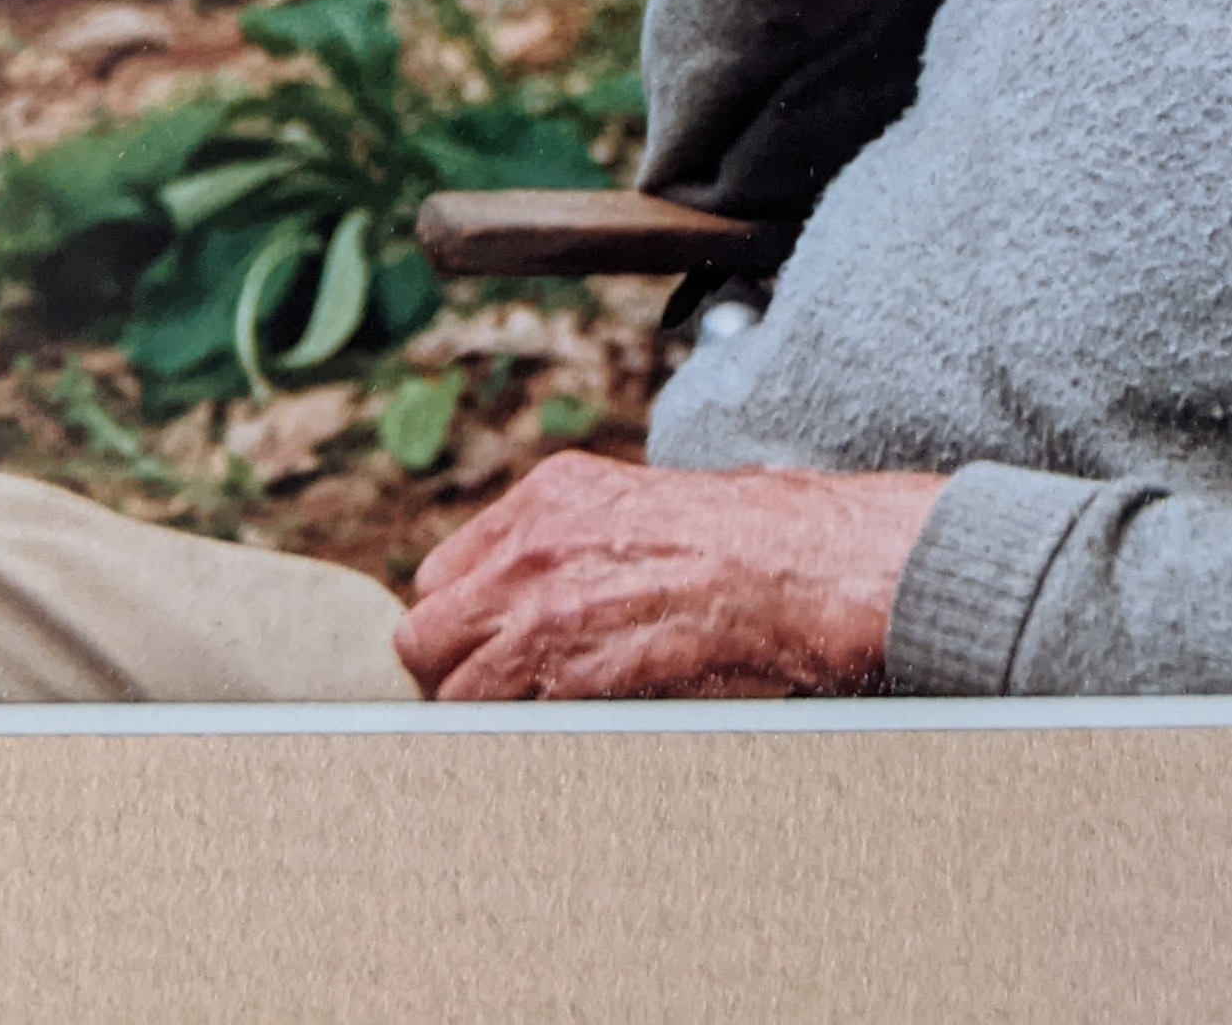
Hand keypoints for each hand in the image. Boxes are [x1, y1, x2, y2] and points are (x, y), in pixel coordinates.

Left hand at [392, 453, 948, 699]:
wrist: (807, 567)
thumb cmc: (749, 540)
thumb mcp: (641, 503)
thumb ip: (570, 539)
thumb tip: (524, 593)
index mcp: (549, 495)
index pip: (439, 576)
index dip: (464, 619)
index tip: (488, 643)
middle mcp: (531, 547)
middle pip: (424, 634)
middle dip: (453, 668)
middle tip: (501, 693)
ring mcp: (545, 610)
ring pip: (451, 689)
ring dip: (484, 712)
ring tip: (540, 718)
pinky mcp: (571, 672)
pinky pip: (503, 723)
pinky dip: (524, 736)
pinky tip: (574, 725)